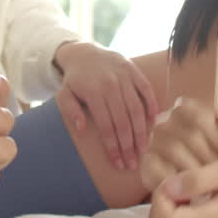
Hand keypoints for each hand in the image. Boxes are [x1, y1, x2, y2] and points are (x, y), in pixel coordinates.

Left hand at [54, 41, 158, 170]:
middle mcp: (111, 85)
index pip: (107, 126)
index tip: (118, 163)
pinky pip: (146, 90)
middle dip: (129, 146)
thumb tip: (82, 128)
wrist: (84, 52)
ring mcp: (124, 77)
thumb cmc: (75, 80)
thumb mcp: (64, 94)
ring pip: (137, 109)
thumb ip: (70, 110)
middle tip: (133, 164)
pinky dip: (152, 106)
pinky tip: (153, 124)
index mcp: (94, 92)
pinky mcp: (134, 70)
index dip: (113, 147)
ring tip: (144, 150)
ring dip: (142, 132)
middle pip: (123, 121)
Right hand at [140, 96, 217, 192]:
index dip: (217, 136)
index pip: (199, 115)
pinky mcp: (146, 164)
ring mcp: (152, 143)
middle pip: (191, 135)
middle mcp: (163, 122)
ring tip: (207, 180)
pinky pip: (162, 169)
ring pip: (175, 151)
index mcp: (183, 110)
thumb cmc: (212, 160)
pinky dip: (180, 180)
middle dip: (210, 156)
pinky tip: (191, 187)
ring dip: (196, 169)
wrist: (195, 186)